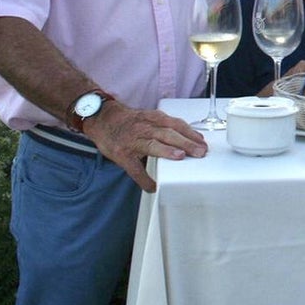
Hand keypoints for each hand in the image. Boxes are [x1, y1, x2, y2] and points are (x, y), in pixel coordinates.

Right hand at [83, 101, 207, 192]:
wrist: (102, 119)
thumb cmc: (130, 121)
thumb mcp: (149, 118)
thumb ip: (167, 127)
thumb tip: (191, 139)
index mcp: (153, 118)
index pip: (175, 124)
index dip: (190, 132)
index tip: (202, 141)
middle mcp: (145, 127)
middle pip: (168, 133)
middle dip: (185, 142)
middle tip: (200, 151)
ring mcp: (133, 141)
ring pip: (153, 145)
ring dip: (168, 151)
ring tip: (180, 157)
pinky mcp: (122, 154)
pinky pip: (134, 169)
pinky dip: (144, 179)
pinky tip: (152, 186)